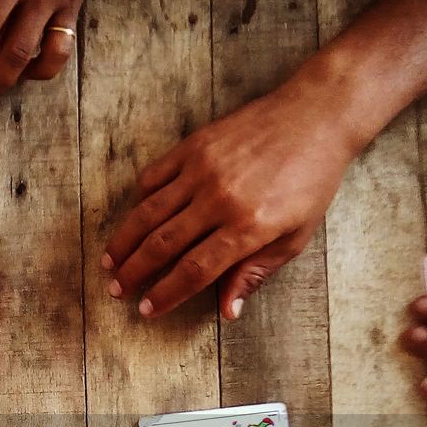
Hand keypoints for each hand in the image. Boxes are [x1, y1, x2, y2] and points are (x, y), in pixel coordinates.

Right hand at [103, 81, 360, 319]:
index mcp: (248, 227)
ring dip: (124, 243)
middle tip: (117, 291)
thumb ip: (256, 273)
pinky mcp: (193, 146)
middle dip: (135, 274)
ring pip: (148, 214)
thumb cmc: (311, 180)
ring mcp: (202, 170)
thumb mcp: (295, 236)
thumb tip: (227, 310)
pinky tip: (132, 222)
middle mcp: (220, 199)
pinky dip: (138, 202)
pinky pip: (153, 178)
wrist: (316, 116)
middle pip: (162, 246)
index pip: (194, 270)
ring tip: (109, 264)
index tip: (146, 309)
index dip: (166, 294)